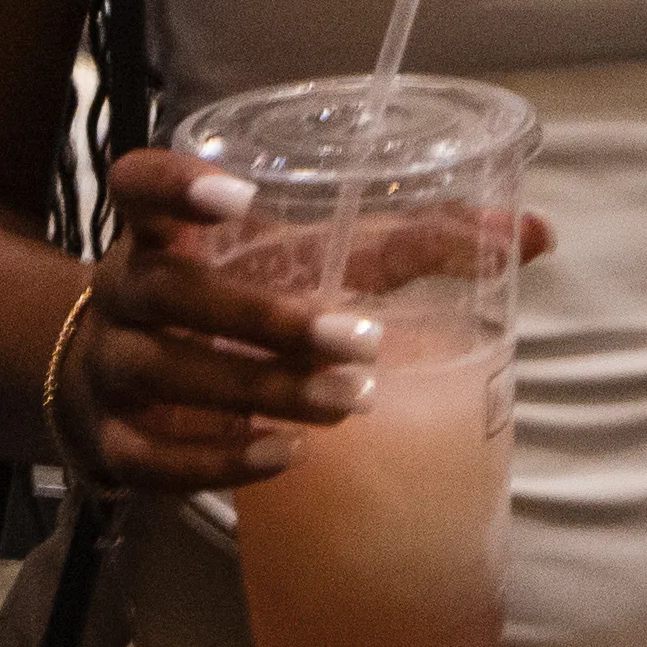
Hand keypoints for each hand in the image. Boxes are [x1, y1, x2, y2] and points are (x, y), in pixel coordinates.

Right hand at [39, 167, 558, 493]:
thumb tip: (538, 235)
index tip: (242, 196)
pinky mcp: (110, 443)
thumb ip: (411, 243)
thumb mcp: (302, 260)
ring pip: (165, 374)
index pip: (137, 185)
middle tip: (358, 339)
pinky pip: (149, 457)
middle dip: (262, 319)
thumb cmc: (233, 302)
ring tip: (346, 402)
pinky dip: (216, 460)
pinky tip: (283, 457)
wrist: (108, 379)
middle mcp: (123, 291)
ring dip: (257, 390)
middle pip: (168, 293)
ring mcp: (108, 368)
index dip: (176, 186)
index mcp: (161, 231)